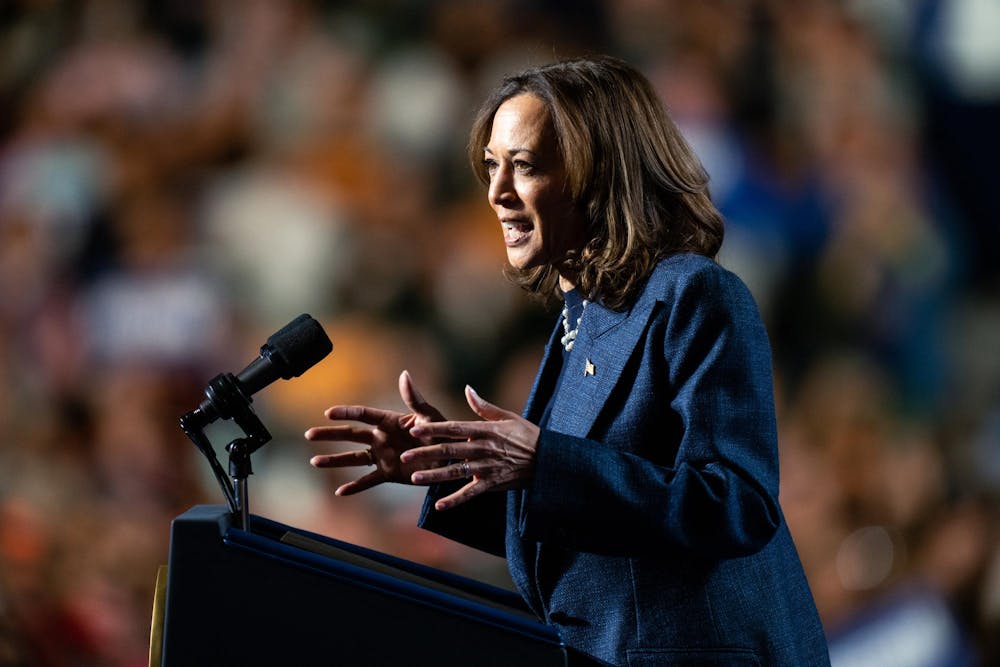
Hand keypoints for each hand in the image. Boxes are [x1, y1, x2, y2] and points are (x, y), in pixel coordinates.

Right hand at [305, 370, 445, 495]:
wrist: (450, 458)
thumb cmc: (441, 432)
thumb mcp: (429, 415)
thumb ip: (414, 398)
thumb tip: (404, 374)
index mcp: (388, 421)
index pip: (363, 415)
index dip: (346, 413)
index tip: (329, 413)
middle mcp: (381, 437)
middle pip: (350, 435)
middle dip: (329, 435)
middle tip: (309, 434)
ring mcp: (382, 456)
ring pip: (353, 458)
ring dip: (334, 460)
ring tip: (314, 462)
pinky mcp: (388, 473)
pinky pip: (368, 480)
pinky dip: (355, 487)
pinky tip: (340, 492)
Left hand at [402, 385, 539, 510]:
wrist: (547, 459)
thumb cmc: (525, 435)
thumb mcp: (507, 416)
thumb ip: (483, 406)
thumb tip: (468, 389)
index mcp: (485, 430)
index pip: (454, 428)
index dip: (433, 429)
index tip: (414, 430)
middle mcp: (483, 449)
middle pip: (449, 451)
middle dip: (426, 453)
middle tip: (405, 456)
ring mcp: (487, 467)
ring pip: (455, 472)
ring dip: (434, 476)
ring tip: (414, 478)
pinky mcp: (492, 483)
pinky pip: (470, 493)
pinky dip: (455, 500)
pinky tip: (440, 505)